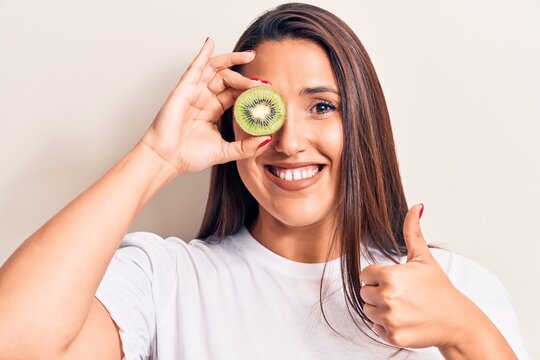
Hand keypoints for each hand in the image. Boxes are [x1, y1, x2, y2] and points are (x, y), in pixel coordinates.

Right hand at [140, 38, 270, 175]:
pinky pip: (195, 67)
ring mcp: (194, 92)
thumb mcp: (225, 151)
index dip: (250, 90)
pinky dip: (203, 53)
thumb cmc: (188, 156)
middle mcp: (204, 99)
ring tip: (249, 56)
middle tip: (263, 82)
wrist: (167, 159)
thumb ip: (246, 147)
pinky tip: (210, 43)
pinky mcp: (184, 89)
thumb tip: (266, 139)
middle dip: (246, 79)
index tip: (267, 92)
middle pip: (229, 80)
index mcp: (213, 110)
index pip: (235, 94)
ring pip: (216, 70)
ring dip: (233, 61)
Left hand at [360, 204, 471, 348]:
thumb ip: (413, 232)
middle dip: (378, 292)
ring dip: (380, 309)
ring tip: (403, 306)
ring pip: (368, 310)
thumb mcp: (424, 258)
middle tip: (401, 295)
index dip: (378, 276)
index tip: (395, 280)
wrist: (456, 321)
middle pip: (364, 292)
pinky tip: (404, 319)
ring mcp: (389, 318)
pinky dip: (386, 325)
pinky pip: (376, 328)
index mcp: (391, 276)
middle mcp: (387, 297)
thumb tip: (416, 206)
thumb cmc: (439, 288)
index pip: (365, 274)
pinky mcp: (392, 336)